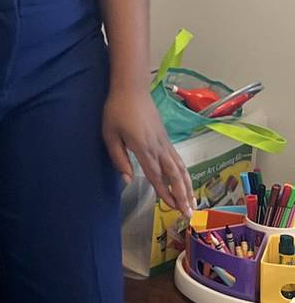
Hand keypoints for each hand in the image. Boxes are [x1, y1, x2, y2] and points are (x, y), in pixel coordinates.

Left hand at [102, 83, 195, 215]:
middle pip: (174, 175)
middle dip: (183, 195)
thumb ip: (119, 158)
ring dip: (187, 186)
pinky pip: (178, 159)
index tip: (173, 208)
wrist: (131, 89)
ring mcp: (164, 142)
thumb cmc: (116, 111)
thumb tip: (126, 180)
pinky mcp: (165, 137)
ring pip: (180, 167)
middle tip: (189, 213)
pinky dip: (184, 172)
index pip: (156, 176)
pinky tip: (186, 180)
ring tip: (193, 202)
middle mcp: (158, 147)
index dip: (165, 193)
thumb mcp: (110, 135)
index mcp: (144, 148)